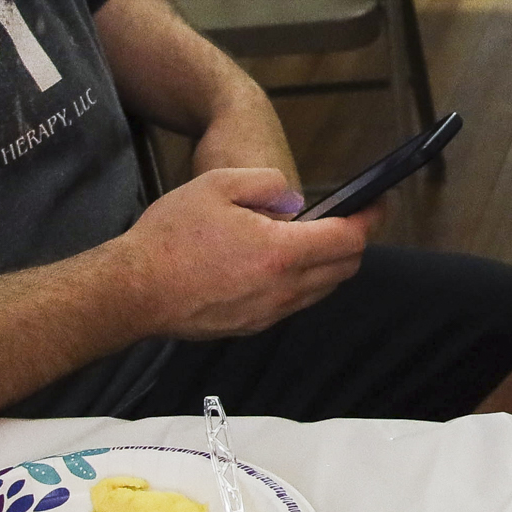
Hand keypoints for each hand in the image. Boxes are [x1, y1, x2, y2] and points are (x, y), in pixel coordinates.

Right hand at [109, 164, 368, 338]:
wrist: (131, 292)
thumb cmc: (170, 237)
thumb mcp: (218, 185)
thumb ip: (268, 185)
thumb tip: (296, 202)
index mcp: (281, 253)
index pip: (349, 239)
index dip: (371, 218)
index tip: (379, 203)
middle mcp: (283, 290)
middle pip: (345, 268)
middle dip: (355, 240)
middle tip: (350, 218)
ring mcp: (268, 313)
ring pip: (322, 290)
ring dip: (329, 264)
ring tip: (314, 238)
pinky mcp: (252, 326)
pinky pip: (295, 304)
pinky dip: (304, 282)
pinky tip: (281, 263)